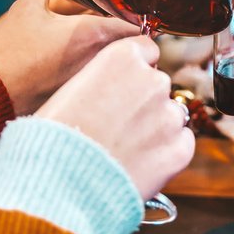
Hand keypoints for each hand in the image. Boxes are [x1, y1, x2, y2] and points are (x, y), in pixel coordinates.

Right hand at [0, 0, 139, 112]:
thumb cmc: (6, 51)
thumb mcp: (26, 8)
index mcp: (94, 35)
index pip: (140, 30)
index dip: (143, 22)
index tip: (137, 15)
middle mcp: (99, 62)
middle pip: (136, 54)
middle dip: (134, 43)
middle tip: (123, 31)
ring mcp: (91, 85)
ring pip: (121, 73)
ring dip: (119, 62)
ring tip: (104, 51)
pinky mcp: (78, 102)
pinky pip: (101, 89)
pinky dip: (101, 81)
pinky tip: (83, 72)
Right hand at [37, 36, 195, 200]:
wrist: (57, 183)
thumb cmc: (52, 137)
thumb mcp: (70, 90)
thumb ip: (102, 79)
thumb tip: (112, 88)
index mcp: (123, 57)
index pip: (146, 50)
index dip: (135, 70)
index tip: (124, 87)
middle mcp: (153, 81)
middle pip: (158, 85)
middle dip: (144, 102)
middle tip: (118, 126)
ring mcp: (170, 116)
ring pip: (171, 116)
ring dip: (156, 129)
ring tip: (125, 150)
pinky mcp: (179, 150)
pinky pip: (181, 145)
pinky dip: (166, 154)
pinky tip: (139, 165)